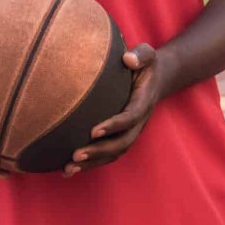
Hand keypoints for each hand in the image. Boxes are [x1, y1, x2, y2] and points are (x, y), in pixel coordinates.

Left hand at [64, 43, 163, 176]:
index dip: (114, 126)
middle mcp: (138, 122)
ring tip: (68, 168)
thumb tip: (127, 58)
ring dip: (92, 163)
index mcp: (143, 102)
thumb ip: (141, 55)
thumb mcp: (147, 55)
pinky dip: (89, 164)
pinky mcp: (121, 136)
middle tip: (76, 155)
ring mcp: (130, 132)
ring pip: (113, 153)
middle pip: (121, 143)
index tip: (93, 131)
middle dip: (99, 152)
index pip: (130, 117)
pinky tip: (67, 169)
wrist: (157, 79)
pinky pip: (106, 154)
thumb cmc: (146, 64)